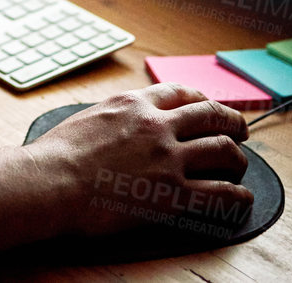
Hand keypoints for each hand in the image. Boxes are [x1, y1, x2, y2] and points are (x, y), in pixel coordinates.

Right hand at [27, 82, 253, 237]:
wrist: (50, 181)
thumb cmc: (56, 155)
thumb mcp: (87, 117)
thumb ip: (114, 116)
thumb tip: (120, 123)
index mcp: (134, 104)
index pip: (180, 92)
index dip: (202, 99)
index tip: (208, 106)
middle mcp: (157, 125)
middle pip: (211, 114)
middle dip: (232, 121)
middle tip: (240, 130)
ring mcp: (168, 158)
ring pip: (223, 149)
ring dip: (238, 157)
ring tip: (239, 165)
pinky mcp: (172, 194)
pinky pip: (220, 193)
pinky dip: (238, 196)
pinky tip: (242, 199)